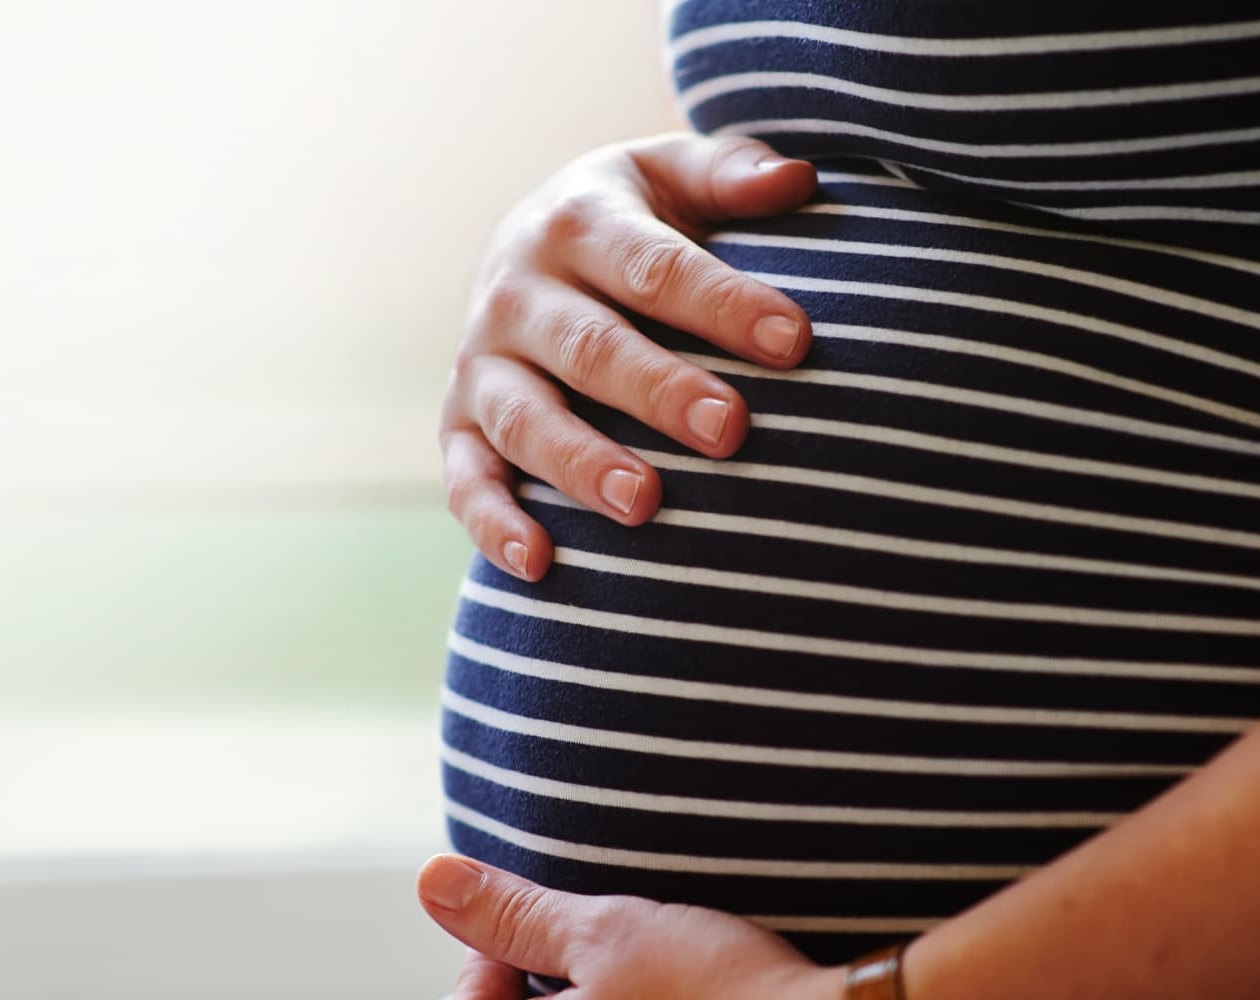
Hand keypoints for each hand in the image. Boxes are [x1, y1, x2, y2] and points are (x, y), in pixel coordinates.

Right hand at [442, 133, 817, 580]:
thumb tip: (799, 180)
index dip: (723, 302)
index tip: (794, 339)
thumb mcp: (673, 178)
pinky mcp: (460, 424)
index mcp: (579, 222)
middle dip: (660, 391)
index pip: (656, 266)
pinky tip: (540, 563)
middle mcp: (519, 292)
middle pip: (592, 347)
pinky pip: (467, 478)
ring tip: (646, 504)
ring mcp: (484, 363)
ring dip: (581, 463)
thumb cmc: (637, 220)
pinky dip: (493, 522)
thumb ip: (732, 176)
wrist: (537, 245)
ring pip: (525, 419)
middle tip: (732, 431)